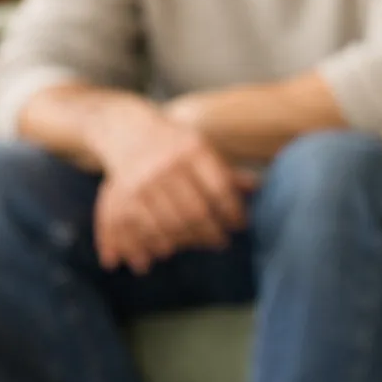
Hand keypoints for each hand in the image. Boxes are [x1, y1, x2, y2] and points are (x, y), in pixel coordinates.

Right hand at [92, 110, 254, 273]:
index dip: (233, 212)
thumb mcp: (202, 148)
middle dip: (212, 232)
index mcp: (193, 150)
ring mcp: (143, 183)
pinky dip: (152, 246)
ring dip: (188, 241)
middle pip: (196, 213)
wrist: (127, 129)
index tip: (240, 224)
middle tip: (222, 241)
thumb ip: (226, 172)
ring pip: (171, 226)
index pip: (220, 189)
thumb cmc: (175, 144)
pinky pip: (141, 231)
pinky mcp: (123, 197)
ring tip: (199, 243)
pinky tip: (164, 252)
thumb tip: (258, 188)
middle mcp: (167, 166)